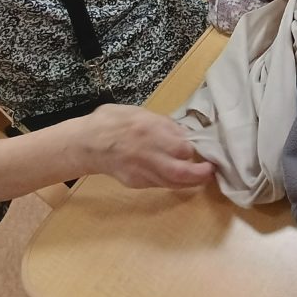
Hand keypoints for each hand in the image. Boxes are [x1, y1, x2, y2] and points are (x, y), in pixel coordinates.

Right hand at [82, 104, 214, 188]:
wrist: (85, 143)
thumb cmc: (113, 121)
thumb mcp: (140, 112)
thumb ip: (164, 124)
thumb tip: (184, 134)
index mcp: (147, 130)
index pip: (181, 146)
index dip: (197, 148)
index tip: (207, 146)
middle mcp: (145, 154)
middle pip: (179, 172)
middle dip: (200, 174)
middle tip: (211, 170)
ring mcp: (140, 172)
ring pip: (171, 183)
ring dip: (190, 181)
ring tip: (202, 175)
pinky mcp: (135, 183)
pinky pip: (160, 184)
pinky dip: (174, 182)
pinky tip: (181, 176)